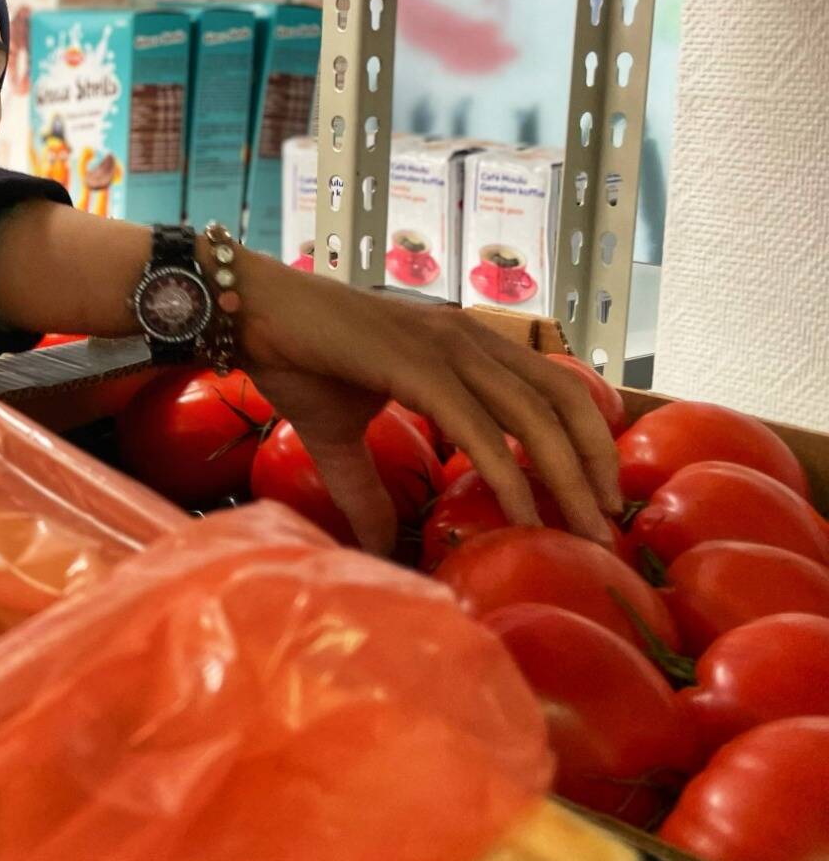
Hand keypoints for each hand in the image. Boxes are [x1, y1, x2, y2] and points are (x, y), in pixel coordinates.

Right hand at [223, 243, 621, 555]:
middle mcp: (469, 338)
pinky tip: (523, 515)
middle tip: (609, 525)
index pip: (551, 388)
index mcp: (463, 344)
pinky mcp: (420, 366)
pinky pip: (480, 429)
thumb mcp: (340, 438)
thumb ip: (366, 489)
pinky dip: (508, 475)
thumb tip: (381, 546)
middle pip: (562, 402)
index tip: (596, 493)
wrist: (251, 314)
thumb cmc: (295, 361)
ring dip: (567, 478)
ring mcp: (448, 348)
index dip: (584, 439)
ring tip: (587, 530)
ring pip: (533, 417)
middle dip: (593, 465)